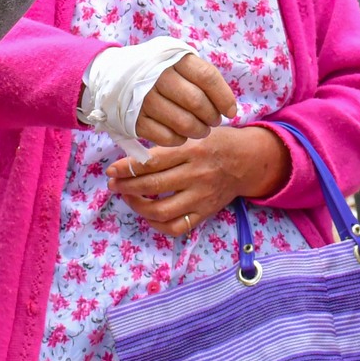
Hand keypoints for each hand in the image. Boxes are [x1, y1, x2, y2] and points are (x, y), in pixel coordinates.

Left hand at [107, 125, 290, 236]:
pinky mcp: (205, 212)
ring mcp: (200, 197)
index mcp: (192, 150)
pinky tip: (148, 214)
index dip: (128, 168)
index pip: (153, 162)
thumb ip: (170, 144)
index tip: (112, 170)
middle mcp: (196, 174)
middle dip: (126, 187)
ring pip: (161, 210)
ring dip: (137, 206)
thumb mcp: (195, 134)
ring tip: (128, 197)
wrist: (247, 161)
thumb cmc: (216, 142)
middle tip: (113, 184)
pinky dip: (157, 224)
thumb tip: (133, 156)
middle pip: (153, 186)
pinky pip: (176, 227)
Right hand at [136, 53, 240, 146]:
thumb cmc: (160, 70)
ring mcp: (144, 98)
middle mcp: (158, 76)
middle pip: (196, 102)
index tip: (231, 111)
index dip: (223, 97)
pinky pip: (165, 137)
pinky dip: (179, 139)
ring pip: (183, 122)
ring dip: (198, 131)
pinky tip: (182, 135)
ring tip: (200, 130)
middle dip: (211, 116)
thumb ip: (203, 78)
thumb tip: (229, 108)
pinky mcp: (135, 119)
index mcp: (174, 59)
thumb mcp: (180, 61)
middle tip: (213, 121)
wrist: (116, 74)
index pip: (207, 78)